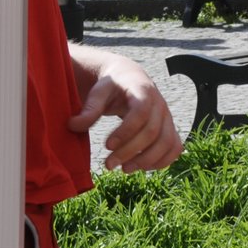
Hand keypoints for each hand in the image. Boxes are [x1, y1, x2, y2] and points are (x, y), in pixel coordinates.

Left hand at [69, 51, 182, 172]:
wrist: (129, 78)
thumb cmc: (112, 86)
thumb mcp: (99, 91)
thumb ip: (89, 107)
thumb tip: (73, 125)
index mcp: (143, 90)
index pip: (141, 113)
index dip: (126, 132)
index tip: (107, 145)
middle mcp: (159, 104)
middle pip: (153, 131)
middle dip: (130, 151)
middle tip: (108, 165)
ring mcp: (167, 117)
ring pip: (167, 142)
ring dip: (147, 160)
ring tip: (124, 169)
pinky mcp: (169, 128)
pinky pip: (174, 147)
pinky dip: (163, 161)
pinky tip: (142, 168)